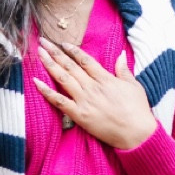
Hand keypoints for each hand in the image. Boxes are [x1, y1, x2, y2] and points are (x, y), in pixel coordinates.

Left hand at [36, 38, 156, 151]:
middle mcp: (92, 87)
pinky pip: (59, 101)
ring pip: (63, 78)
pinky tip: (36, 82)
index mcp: (105, 78)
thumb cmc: (138, 110)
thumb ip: (123, 70)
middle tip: (43, 41)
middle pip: (70, 66)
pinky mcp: (79, 115)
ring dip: (49, 64)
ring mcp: (84, 100)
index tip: (62, 43)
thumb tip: (120, 54)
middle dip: (55, 52)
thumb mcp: (133, 86)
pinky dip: (47, 91)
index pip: (85, 60)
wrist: (137, 132)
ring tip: (39, 53)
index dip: (72, 50)